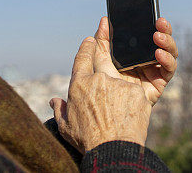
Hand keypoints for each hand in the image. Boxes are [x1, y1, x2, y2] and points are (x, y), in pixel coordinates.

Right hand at [49, 37, 151, 151]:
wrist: (113, 151)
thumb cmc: (86, 141)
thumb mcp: (66, 127)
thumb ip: (59, 110)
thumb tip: (53, 101)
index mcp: (79, 85)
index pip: (82, 58)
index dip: (86, 47)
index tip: (90, 40)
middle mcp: (99, 79)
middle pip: (103, 67)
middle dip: (105, 70)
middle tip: (107, 80)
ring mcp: (119, 84)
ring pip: (120, 83)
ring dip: (120, 94)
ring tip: (118, 114)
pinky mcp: (137, 92)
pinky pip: (134, 93)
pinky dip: (132, 103)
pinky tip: (129, 117)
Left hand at [93, 16, 177, 105]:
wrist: (108, 106)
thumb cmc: (103, 83)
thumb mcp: (100, 57)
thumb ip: (102, 39)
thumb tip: (105, 20)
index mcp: (137, 51)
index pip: (150, 34)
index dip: (156, 24)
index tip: (154, 16)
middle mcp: (149, 59)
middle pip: (164, 41)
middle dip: (165, 30)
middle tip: (160, 22)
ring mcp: (156, 70)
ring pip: (171, 52)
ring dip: (168, 42)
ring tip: (158, 37)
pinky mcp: (161, 82)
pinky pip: (169, 69)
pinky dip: (167, 60)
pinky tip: (159, 54)